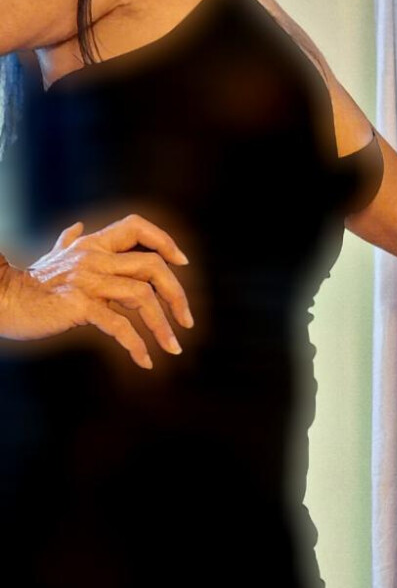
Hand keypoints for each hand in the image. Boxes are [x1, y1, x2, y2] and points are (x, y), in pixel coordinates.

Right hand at [0, 213, 193, 369]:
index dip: (164, 241)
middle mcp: (94, 258)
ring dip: (163, 327)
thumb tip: (76, 226)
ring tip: (173, 349)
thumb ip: (68, 242)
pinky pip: (119, 325)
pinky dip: (137, 345)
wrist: (2, 299)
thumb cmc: (30, 284)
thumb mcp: (53, 258)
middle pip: (152, 266)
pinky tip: (145, 361)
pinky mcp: (79, 305)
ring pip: (142, 296)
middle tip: (187, 322)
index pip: (137, 227)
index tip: (182, 263)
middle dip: (177, 295)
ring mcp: (87, 281)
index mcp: (93, 245)